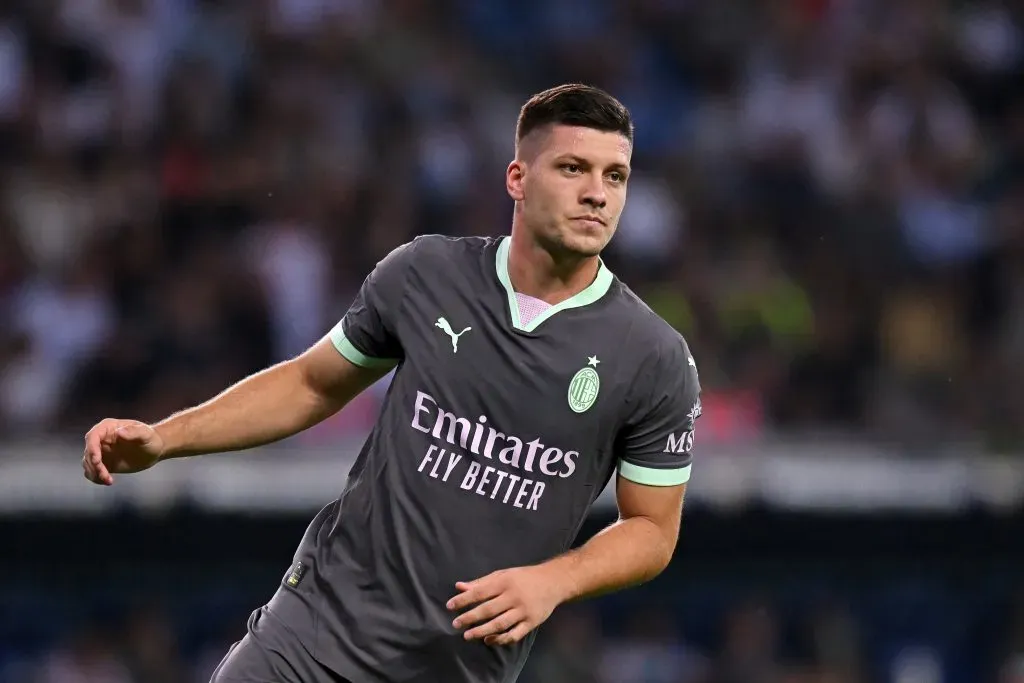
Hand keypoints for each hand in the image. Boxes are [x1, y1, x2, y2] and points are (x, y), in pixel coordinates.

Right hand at [82, 419, 164, 485]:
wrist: (154, 450)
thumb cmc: (151, 438)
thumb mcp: (146, 434)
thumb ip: (134, 431)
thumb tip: (119, 432)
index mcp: (108, 427)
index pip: (93, 437)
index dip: (92, 449)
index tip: (97, 461)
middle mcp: (101, 439)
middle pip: (89, 452)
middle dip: (94, 465)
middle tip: (106, 475)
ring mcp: (101, 451)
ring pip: (88, 463)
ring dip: (95, 473)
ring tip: (109, 480)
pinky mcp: (104, 463)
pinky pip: (93, 471)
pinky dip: (96, 478)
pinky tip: (108, 481)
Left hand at [447, 565, 570, 645]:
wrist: (553, 582)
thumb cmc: (524, 577)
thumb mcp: (503, 575)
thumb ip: (481, 582)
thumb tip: (459, 587)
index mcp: (505, 582)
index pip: (480, 592)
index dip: (464, 599)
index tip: (449, 606)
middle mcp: (513, 597)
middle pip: (488, 610)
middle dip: (470, 617)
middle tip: (456, 624)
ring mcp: (523, 611)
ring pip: (500, 624)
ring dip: (482, 631)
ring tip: (467, 635)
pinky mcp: (531, 623)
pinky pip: (514, 634)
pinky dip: (501, 639)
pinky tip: (488, 640)